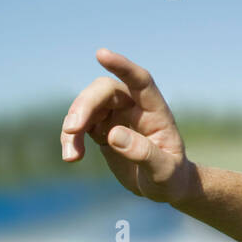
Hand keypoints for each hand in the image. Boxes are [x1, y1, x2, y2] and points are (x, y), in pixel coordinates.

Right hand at [61, 49, 194, 204]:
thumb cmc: (171, 178)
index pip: (141, 81)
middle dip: (84, 105)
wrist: (164, 187)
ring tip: (71, 157)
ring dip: (72, 127)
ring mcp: (116, 115)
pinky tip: (72, 157)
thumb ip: (144, 154)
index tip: (101, 54)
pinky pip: (79, 124)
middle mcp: (134, 107)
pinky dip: (70, 137)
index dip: (122, 66)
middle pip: (104, 91)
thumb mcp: (164, 171)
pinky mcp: (102, 128)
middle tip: (73, 129)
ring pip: (86, 106)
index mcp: (156, 111)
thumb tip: (114, 135)